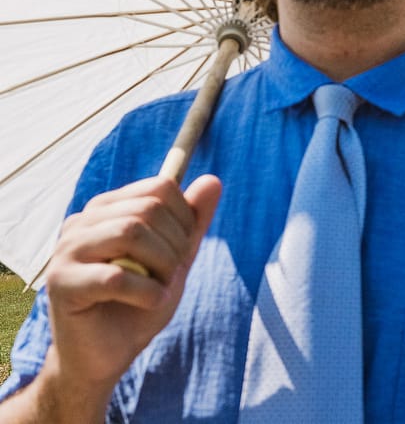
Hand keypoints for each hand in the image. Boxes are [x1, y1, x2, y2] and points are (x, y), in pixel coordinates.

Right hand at [43, 175, 220, 390]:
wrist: (106, 355)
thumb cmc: (139, 304)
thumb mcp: (176, 259)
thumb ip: (192, 222)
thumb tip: (213, 180)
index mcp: (107, 209)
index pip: (160, 188)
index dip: (185, 219)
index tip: (182, 252)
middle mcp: (82, 222)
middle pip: (148, 209)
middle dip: (175, 246)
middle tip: (172, 276)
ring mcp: (66, 251)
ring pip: (130, 233)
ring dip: (161, 267)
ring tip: (160, 289)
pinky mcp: (60, 283)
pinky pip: (116, 277)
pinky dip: (147, 292)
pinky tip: (150, 303)